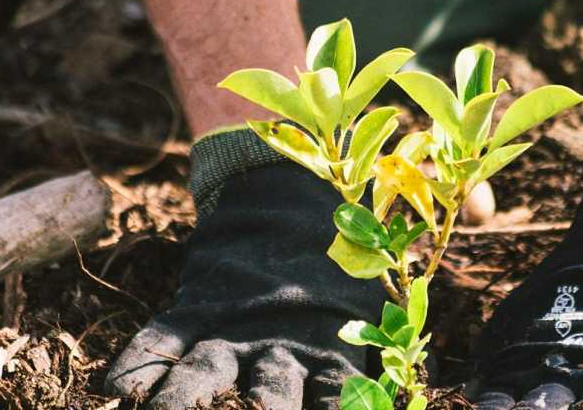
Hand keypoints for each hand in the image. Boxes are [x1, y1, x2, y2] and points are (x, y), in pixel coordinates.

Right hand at [106, 157, 385, 409]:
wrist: (287, 193)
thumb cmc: (341, 265)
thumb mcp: (375, 300)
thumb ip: (390, 328)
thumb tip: (465, 277)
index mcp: (333, 346)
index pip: (338, 398)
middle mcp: (278, 344)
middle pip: (268, 397)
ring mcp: (229, 327)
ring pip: (203, 377)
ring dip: (184, 404)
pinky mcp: (191, 308)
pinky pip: (158, 340)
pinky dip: (137, 366)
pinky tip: (117, 395)